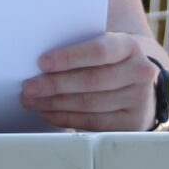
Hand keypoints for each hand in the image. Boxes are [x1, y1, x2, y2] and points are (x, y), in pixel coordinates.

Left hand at [22, 32, 159, 132]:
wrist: (137, 79)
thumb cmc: (108, 59)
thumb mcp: (103, 44)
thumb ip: (79, 46)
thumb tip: (40, 62)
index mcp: (129, 46)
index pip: (98, 51)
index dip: (69, 57)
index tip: (42, 62)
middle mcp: (139, 72)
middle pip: (91, 81)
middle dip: (55, 85)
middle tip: (28, 87)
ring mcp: (138, 100)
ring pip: (89, 104)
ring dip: (55, 104)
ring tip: (32, 100)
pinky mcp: (131, 123)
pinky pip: (92, 123)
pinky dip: (65, 118)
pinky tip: (48, 112)